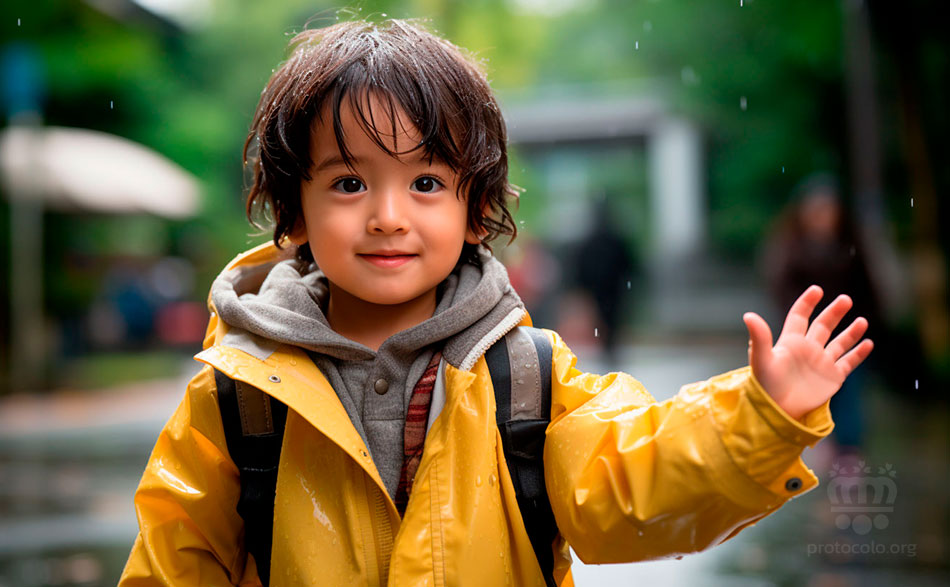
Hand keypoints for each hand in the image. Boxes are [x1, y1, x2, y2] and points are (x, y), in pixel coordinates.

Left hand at [742, 285, 873, 420]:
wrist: (777, 411)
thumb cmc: (765, 385)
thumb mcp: (761, 359)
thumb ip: (759, 337)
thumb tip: (748, 315)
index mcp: (790, 341)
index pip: (800, 316)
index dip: (807, 303)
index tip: (817, 290)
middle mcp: (807, 349)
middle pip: (823, 325)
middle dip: (834, 312)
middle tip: (845, 299)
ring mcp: (821, 363)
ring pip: (839, 343)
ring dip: (850, 332)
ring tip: (861, 321)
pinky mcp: (832, 377)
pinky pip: (848, 362)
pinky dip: (859, 353)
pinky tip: (868, 343)